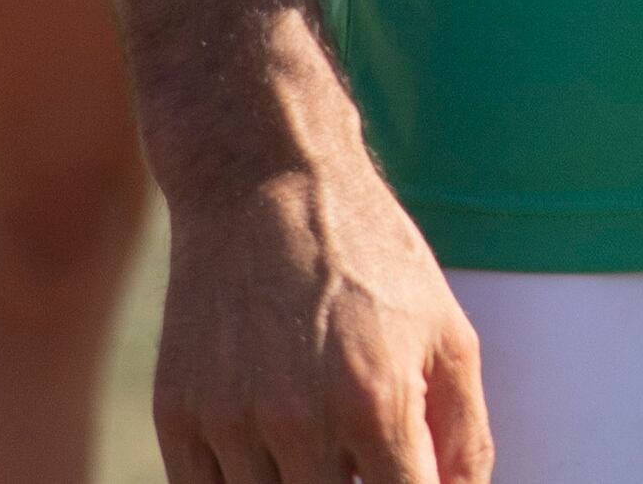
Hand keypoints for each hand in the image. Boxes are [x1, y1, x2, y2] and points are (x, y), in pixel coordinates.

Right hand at [154, 138, 490, 483]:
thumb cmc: (372, 262)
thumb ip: (464, 431)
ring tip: (323, 440)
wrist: (267, 189)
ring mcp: (230, 423)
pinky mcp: (178, 418)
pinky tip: (273, 448)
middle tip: (363, 452)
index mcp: (375, 403)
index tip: (411, 476)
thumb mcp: (447, 332)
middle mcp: (297, 422)